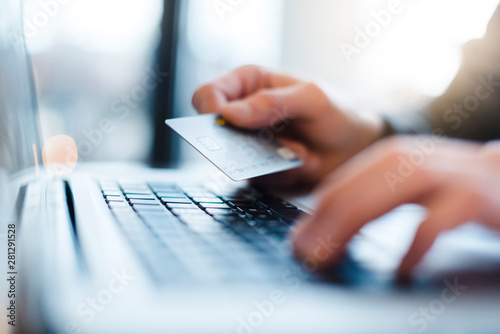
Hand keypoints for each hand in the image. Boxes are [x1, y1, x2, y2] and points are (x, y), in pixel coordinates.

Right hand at [192, 65, 383, 188]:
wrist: (357, 145)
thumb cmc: (337, 111)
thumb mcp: (311, 99)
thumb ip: (272, 102)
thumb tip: (229, 113)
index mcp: (248, 84)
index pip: (208, 95)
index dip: (209, 112)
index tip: (227, 126)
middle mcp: (244, 115)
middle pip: (213, 133)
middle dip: (242, 145)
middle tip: (271, 147)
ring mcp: (250, 144)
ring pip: (236, 160)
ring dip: (271, 162)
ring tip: (303, 153)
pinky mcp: (260, 169)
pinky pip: (257, 178)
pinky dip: (283, 174)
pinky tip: (306, 162)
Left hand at [292, 136, 499, 277]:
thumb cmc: (453, 188)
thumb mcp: (406, 186)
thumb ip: (370, 199)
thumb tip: (322, 230)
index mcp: (389, 158)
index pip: (338, 187)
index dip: (313, 218)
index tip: (299, 242)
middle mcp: (409, 159)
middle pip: (351, 194)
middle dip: (322, 229)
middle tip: (307, 256)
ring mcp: (440, 173)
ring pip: (380, 202)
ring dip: (348, 232)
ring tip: (331, 258)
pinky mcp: (470, 194)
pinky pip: (433, 222)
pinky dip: (413, 246)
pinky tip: (401, 269)